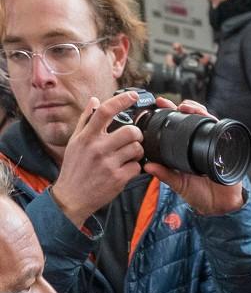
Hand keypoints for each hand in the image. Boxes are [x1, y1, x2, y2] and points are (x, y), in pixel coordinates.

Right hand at [46, 90, 145, 228]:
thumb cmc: (74, 167)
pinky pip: (137, 166)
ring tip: (128, 156)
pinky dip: (135, 168)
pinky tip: (125, 170)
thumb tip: (95, 100)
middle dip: (136, 135)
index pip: (105, 112)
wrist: (72, 196)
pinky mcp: (118, 178)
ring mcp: (108, 163)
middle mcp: (97, 148)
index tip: (133, 96)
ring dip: (137, 152)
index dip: (121, 101)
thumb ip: (86, 120)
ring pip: (137, 149)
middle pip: (131, 131)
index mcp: (86, 137)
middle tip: (132, 140)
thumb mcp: (74, 142)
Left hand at [143, 97, 244, 215]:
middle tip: (168, 103)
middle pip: (192, 119)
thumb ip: (165, 175)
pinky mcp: (226, 148)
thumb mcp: (178, 184)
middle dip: (182, 107)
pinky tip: (207, 117)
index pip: (178, 128)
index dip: (168, 116)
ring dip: (197, 110)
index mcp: (186, 150)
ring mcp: (213, 145)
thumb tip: (147, 165)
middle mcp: (199, 144)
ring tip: (187, 107)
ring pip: (206, 121)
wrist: (220, 206)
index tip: (157, 106)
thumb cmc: (199, 196)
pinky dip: (214, 122)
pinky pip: (221, 131)